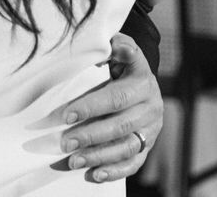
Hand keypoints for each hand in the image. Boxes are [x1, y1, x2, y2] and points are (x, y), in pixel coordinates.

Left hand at [54, 34, 163, 183]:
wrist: (142, 81)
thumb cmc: (122, 65)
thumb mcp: (120, 51)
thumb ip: (117, 46)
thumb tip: (112, 42)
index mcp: (143, 81)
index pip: (117, 97)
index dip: (91, 106)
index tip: (67, 114)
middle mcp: (151, 106)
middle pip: (120, 126)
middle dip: (89, 135)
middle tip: (65, 142)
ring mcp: (151, 129)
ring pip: (126, 147)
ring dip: (98, 156)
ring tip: (73, 160)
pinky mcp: (148, 146)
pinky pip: (133, 163)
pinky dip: (113, 171)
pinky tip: (93, 174)